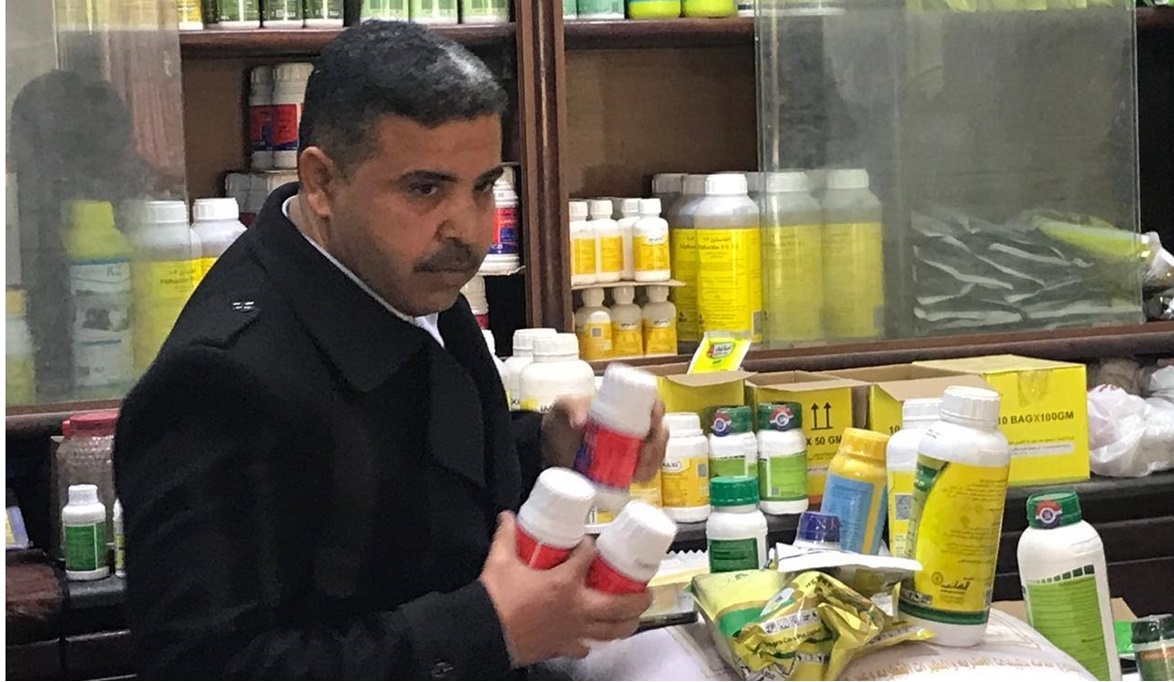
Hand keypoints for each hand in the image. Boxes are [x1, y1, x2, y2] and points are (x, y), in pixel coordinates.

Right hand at [479, 512, 651, 666]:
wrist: (483, 633)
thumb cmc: (495, 598)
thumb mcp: (500, 561)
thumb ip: (507, 536)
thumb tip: (507, 516)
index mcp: (564, 583)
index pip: (588, 558)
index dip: (592, 547)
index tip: (592, 542)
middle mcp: (576, 608)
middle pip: (618, 604)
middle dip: (637, 598)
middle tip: (646, 591)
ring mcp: (572, 631)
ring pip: (610, 631)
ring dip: (626, 624)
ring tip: (634, 617)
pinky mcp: (562, 647)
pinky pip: (585, 647)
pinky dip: (592, 642)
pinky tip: (593, 638)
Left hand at [540, 397, 668, 482]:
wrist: (549, 451)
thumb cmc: (560, 422)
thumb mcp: (563, 408)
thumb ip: (571, 408)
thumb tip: (581, 422)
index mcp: (626, 403)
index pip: (652, 403)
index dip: (658, 412)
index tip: (652, 423)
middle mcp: (636, 424)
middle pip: (659, 430)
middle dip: (657, 443)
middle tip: (643, 453)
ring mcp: (634, 446)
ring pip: (657, 451)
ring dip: (654, 460)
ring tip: (639, 469)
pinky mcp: (629, 467)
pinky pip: (648, 470)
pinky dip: (647, 474)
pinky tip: (640, 478)